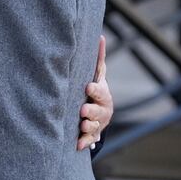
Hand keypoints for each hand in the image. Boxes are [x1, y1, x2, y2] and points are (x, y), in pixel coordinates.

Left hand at [78, 35, 110, 150]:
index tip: (88, 87)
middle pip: (98, 111)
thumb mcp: (97, 75)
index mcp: (102, 95)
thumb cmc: (94, 90)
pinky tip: (78, 144)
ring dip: (88, 127)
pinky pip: (88, 141)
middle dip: (92, 111)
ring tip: (82, 125)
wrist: (98, 113)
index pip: (100, 92)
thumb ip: (98, 59)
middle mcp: (102, 110)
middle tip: (83, 110)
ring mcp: (97, 124)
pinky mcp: (91, 136)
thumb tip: (100, 35)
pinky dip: (84, 143)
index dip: (95, 90)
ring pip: (94, 127)